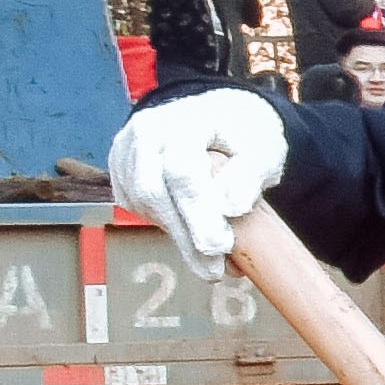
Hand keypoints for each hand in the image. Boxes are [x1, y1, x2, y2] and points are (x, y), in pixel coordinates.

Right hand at [109, 89, 287, 268]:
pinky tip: (191, 234)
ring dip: (177, 235)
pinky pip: (136, 207)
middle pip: (153, 191)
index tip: (221, 246)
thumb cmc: (243, 133)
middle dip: (184, 234)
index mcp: (182, 121)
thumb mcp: (263, 149)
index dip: (200, 213)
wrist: (217, 115)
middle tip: (213, 270)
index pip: (182, 171)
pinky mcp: (121, 172)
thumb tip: (229, 209)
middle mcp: (145, 134)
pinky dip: (165, 225)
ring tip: (211, 258)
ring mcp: (126, 153)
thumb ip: (249, 176)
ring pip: (142, 204)